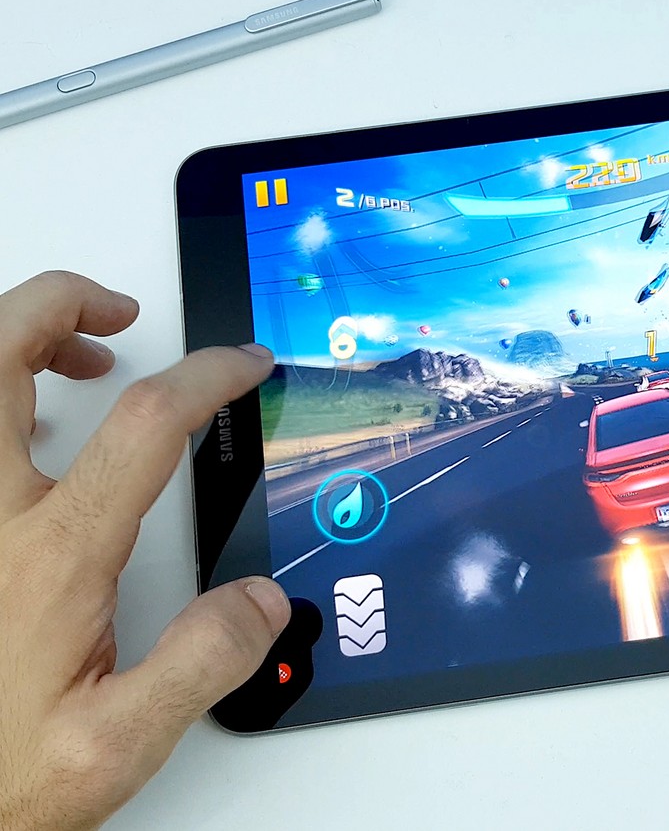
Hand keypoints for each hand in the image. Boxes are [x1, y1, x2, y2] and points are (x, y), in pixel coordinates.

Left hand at [0, 272, 289, 829]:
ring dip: (15, 342)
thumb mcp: (114, 746)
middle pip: (1, 354)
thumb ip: (199, 667)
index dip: (206, 377)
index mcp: (51, 555)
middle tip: (116, 311)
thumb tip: (260, 602)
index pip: (144, 423)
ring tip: (74, 352)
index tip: (241, 366)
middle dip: (60, 305)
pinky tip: (21, 429)